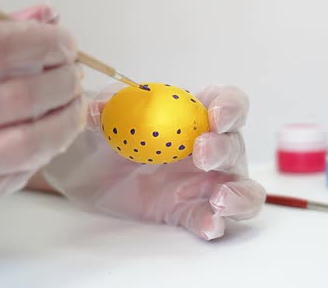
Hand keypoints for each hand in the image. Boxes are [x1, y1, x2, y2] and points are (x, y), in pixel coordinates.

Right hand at [0, 5, 84, 225]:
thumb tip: (49, 17)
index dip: (44, 42)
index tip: (65, 42)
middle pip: (21, 97)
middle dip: (63, 81)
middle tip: (73, 74)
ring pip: (28, 145)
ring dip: (66, 121)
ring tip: (74, 103)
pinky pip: (18, 174)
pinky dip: (44, 150)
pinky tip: (49, 132)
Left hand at [43, 84, 265, 239]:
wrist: (85, 169)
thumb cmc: (105, 131)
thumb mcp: (103, 113)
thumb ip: (106, 106)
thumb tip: (100, 109)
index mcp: (194, 114)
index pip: (227, 102)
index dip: (231, 107)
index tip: (217, 116)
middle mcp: (208, 146)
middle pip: (234, 145)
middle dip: (223, 149)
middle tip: (200, 156)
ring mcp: (203, 182)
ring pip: (242, 188)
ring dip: (239, 193)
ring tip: (221, 200)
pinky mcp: (188, 211)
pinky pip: (212, 218)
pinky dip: (214, 222)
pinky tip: (208, 225)